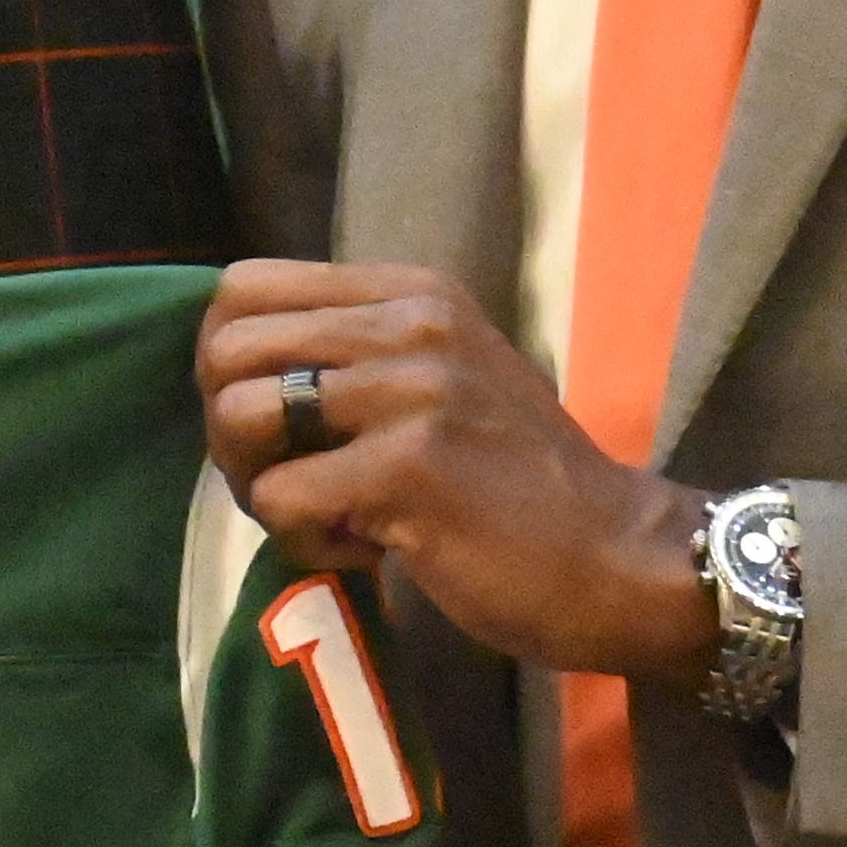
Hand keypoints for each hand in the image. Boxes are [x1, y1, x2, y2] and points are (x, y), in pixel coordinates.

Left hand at [199, 259, 715, 682]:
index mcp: (410, 293)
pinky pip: (282, 497)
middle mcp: (407, 322)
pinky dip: (306, 541)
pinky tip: (370, 551)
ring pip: (241, 414)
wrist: (620, 559)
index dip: (227, 364)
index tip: (270, 430)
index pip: (245, 286)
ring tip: (325, 518)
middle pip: (228, 346)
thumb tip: (239, 375)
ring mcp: (411, 389)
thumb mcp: (444, 381)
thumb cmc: (522, 486)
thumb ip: (358, 359)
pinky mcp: (410, 465)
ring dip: (261, 487)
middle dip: (230, 433)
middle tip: (287, 486)